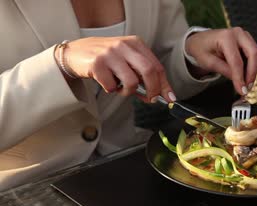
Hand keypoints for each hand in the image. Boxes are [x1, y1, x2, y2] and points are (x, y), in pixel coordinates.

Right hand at [57, 36, 175, 102]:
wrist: (75, 52)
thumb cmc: (106, 59)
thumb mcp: (127, 60)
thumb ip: (142, 73)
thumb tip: (160, 94)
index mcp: (135, 43)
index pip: (156, 66)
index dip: (164, 84)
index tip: (169, 98)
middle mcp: (124, 45)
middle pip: (148, 71)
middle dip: (153, 90)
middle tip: (150, 99)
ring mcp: (110, 54)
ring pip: (132, 81)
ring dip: (128, 92)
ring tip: (120, 88)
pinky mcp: (97, 64)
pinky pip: (112, 87)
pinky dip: (112, 90)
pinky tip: (106, 83)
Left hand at [185, 27, 256, 94]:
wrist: (201, 40)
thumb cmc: (202, 48)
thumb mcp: (207, 62)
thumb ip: (224, 70)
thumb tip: (238, 81)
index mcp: (226, 37)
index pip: (237, 61)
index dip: (240, 78)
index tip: (242, 91)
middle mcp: (238, 34)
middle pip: (254, 55)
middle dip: (252, 74)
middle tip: (247, 88)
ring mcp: (245, 37)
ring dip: (253, 72)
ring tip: (244, 84)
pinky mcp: (248, 42)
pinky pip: (256, 56)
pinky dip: (253, 68)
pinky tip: (244, 75)